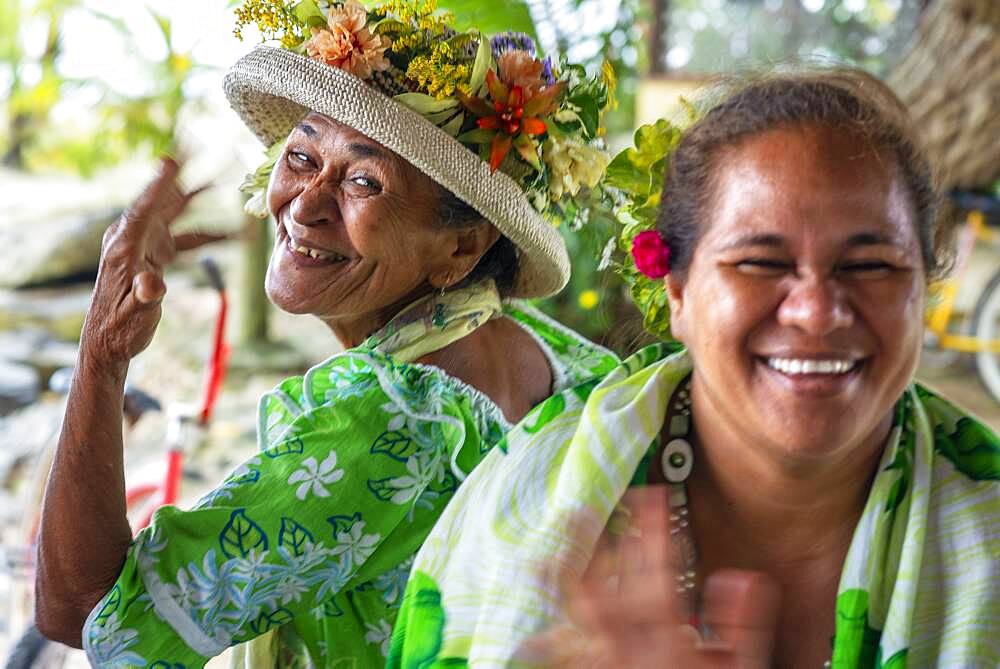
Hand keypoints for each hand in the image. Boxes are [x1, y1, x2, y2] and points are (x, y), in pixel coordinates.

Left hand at [81, 158, 208, 368]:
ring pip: (175, 214)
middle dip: (181, 178)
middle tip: (195, 149)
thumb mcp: (134, 315)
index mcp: (125, 248)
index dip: (158, 185)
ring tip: (222, 180)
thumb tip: (153, 284)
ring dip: (198, 199)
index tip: (171, 160)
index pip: (143, 209)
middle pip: (161, 201)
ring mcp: (144, 246)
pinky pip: (186, 238)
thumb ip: (145, 297)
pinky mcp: (154, 255)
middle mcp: (133, 240)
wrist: (109, 340)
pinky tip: (231, 235)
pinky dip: (207, 234)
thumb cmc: (120, 329)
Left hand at [520, 486, 780, 668]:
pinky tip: (549, 608)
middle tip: (582, 512)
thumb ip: (745, 624)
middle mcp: (633, 650)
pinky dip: (560, 624)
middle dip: (588, 547)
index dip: (654, 529)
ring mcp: (613, 663)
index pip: (658, 573)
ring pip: (579, 615)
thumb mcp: (743, 665)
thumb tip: (741, 577)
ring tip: (551, 552)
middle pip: (597, 590)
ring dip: (566, 579)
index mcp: (668, 641)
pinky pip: (572, 647)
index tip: (653, 495)